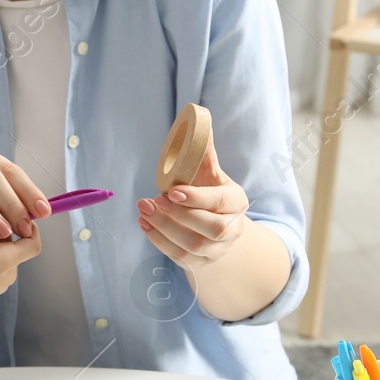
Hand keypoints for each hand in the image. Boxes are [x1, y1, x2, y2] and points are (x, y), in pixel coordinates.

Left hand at [137, 133, 247, 271]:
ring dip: (164, 228)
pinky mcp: (201, 264)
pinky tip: (144, 223)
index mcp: (237, 201)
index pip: (220, 202)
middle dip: (180, 216)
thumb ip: (203, 150)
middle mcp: (232, 229)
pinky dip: (159, 242)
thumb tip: (196, 115)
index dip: (196, 198)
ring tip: (143, 209)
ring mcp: (218, 250)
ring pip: (193, 246)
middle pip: (212, 229)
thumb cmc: (209, 190)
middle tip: (153, 200)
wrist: (218, 223)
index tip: (171, 191)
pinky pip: (181, 258)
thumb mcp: (209, 171)